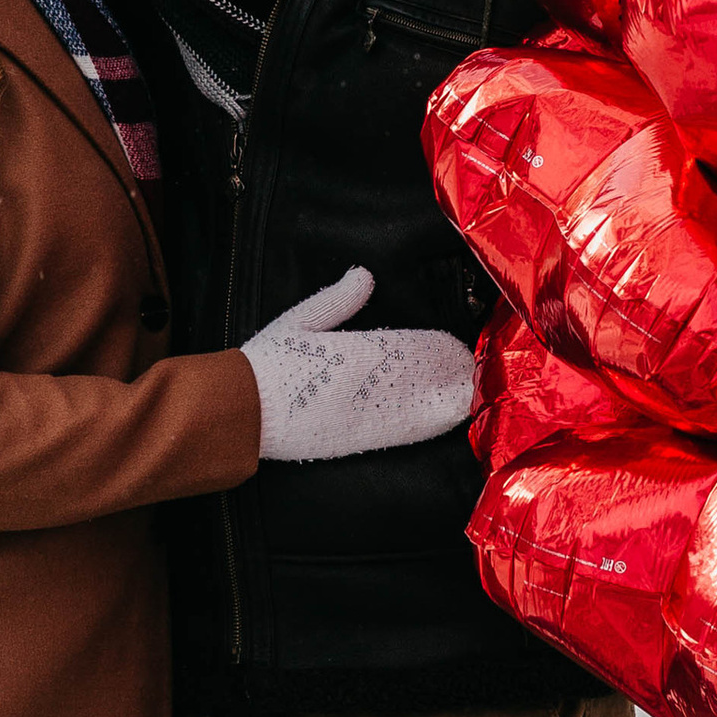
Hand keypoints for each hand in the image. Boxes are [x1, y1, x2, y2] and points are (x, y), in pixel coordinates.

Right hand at [241, 265, 476, 463]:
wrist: (242, 411)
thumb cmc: (265, 364)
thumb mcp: (298, 321)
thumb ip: (337, 300)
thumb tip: (365, 276)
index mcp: (356, 350)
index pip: (411, 346)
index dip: (438, 347)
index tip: (458, 346)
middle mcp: (370, 383)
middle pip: (424, 376)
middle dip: (451, 372)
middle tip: (474, 369)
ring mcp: (368, 414)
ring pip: (422, 405)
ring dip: (449, 397)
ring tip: (470, 391)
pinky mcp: (360, 440)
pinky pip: (404, 432)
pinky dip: (430, 423)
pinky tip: (447, 418)